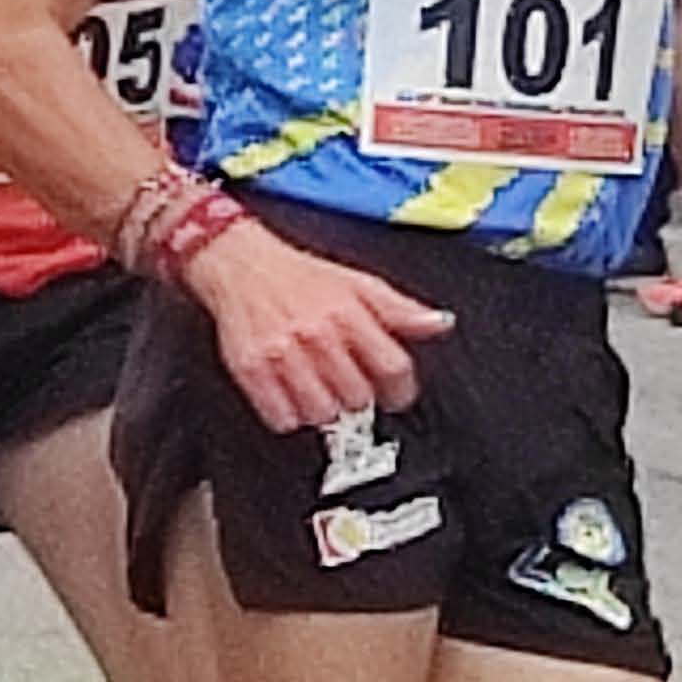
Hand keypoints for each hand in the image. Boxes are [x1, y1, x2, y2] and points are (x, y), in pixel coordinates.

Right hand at [190, 216, 452, 431]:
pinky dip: (291, 416)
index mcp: (348, 313)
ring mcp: (282, 354)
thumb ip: (401, 309)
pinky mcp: (251, 370)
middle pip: (358, 396)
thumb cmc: (301, 276)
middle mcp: (316, 334)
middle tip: (351, 385)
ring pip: (322, 412)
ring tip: (323, 391)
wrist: (242, 264)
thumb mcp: (359, 283)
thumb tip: (440, 323)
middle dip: (360, 396)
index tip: (397, 396)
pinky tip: (294, 397)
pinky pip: (282, 417)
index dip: (402, 390)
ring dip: (327, 409)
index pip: (392, 366)